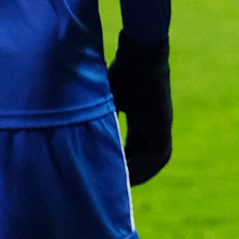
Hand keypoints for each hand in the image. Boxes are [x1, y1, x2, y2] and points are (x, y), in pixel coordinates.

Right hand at [108, 33, 171, 184]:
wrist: (140, 51)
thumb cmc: (122, 69)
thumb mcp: (107, 99)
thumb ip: (99, 116)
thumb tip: (73, 126)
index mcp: (142, 119)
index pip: (136, 150)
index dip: (124, 164)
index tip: (110, 174)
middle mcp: (154, 125)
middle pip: (148, 158)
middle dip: (135, 174)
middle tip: (116, 187)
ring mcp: (161, 124)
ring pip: (156, 159)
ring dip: (142, 173)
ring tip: (124, 184)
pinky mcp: (164, 122)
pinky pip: (159, 152)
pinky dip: (146, 164)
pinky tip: (130, 171)